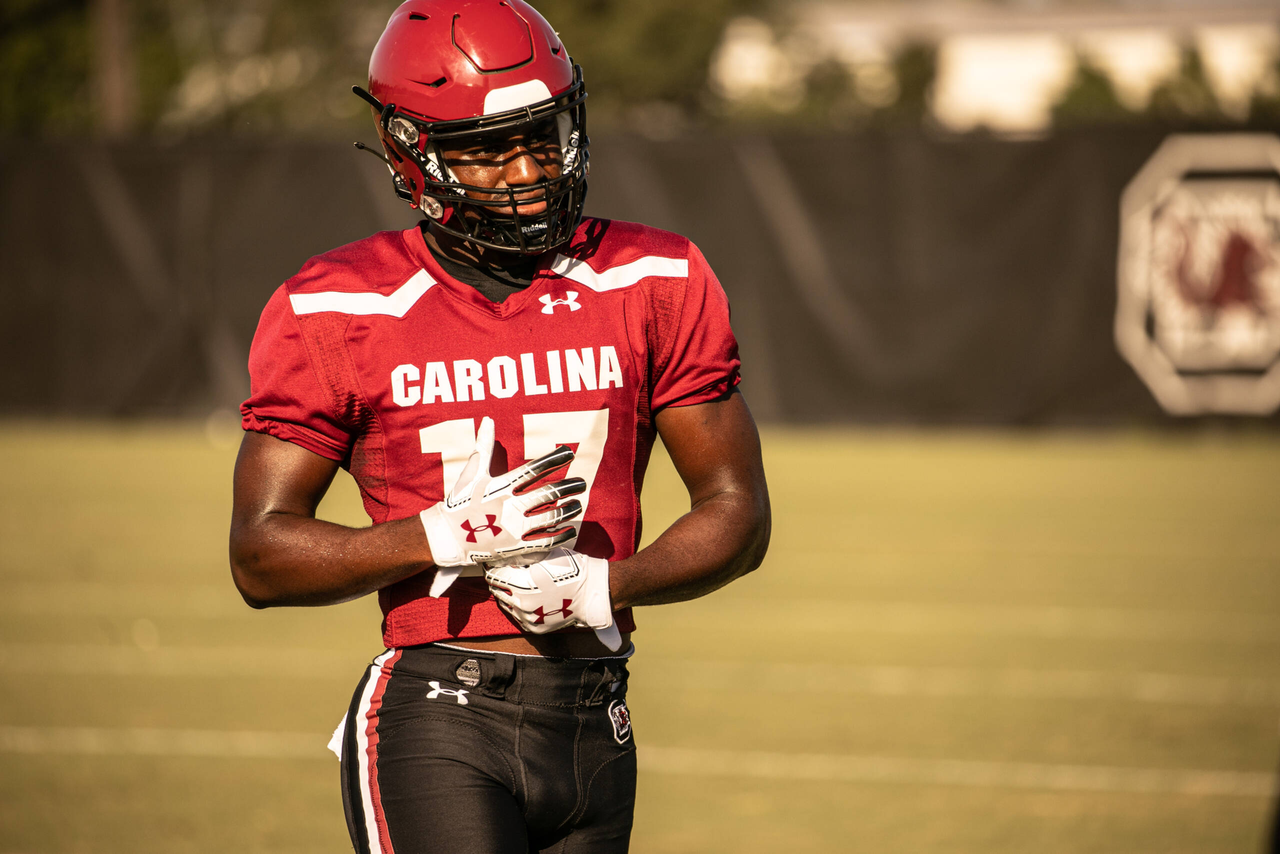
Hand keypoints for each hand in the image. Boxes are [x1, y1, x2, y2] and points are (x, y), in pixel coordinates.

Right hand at [421, 417, 584, 595]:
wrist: (448, 538)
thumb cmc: (461, 503)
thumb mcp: (472, 473)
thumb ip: (483, 447)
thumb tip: (488, 420)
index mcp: (501, 486)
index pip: (534, 469)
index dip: (554, 460)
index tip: (569, 453)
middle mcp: (510, 506)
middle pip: (548, 493)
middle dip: (569, 486)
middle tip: (582, 483)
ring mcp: (514, 528)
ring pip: (551, 516)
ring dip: (569, 510)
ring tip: (579, 504)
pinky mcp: (516, 548)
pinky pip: (545, 541)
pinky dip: (561, 535)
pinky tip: (571, 529)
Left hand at [485, 548, 620, 650]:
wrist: (592, 593)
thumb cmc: (572, 570)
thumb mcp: (547, 555)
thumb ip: (524, 557)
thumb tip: (507, 557)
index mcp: (522, 584)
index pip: (495, 575)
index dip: (494, 566)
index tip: (495, 562)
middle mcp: (522, 604)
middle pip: (497, 590)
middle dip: (499, 580)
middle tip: (504, 570)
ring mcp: (528, 618)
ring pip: (506, 604)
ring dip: (508, 593)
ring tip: (517, 583)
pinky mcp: (535, 628)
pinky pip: (517, 616)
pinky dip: (518, 606)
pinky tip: (527, 596)